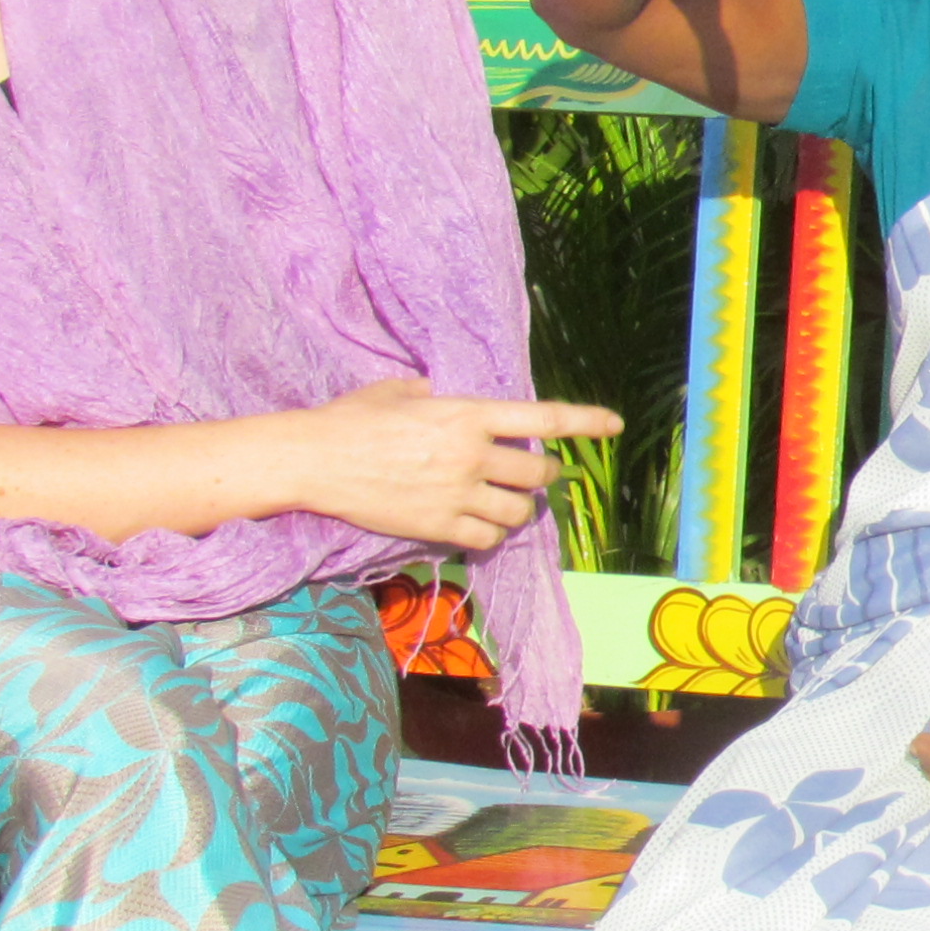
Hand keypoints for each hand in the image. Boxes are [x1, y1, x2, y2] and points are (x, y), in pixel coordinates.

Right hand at [287, 377, 621, 552]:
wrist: (315, 460)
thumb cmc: (353, 419)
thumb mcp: (399, 392)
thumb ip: (433, 395)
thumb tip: (440, 396)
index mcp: (469, 414)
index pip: (544, 418)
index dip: (586, 421)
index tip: (614, 425)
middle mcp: (472, 454)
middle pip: (538, 474)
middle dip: (541, 477)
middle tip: (529, 476)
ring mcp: (458, 494)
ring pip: (519, 513)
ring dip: (517, 510)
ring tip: (500, 503)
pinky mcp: (439, 526)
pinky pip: (488, 538)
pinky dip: (490, 534)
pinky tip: (477, 525)